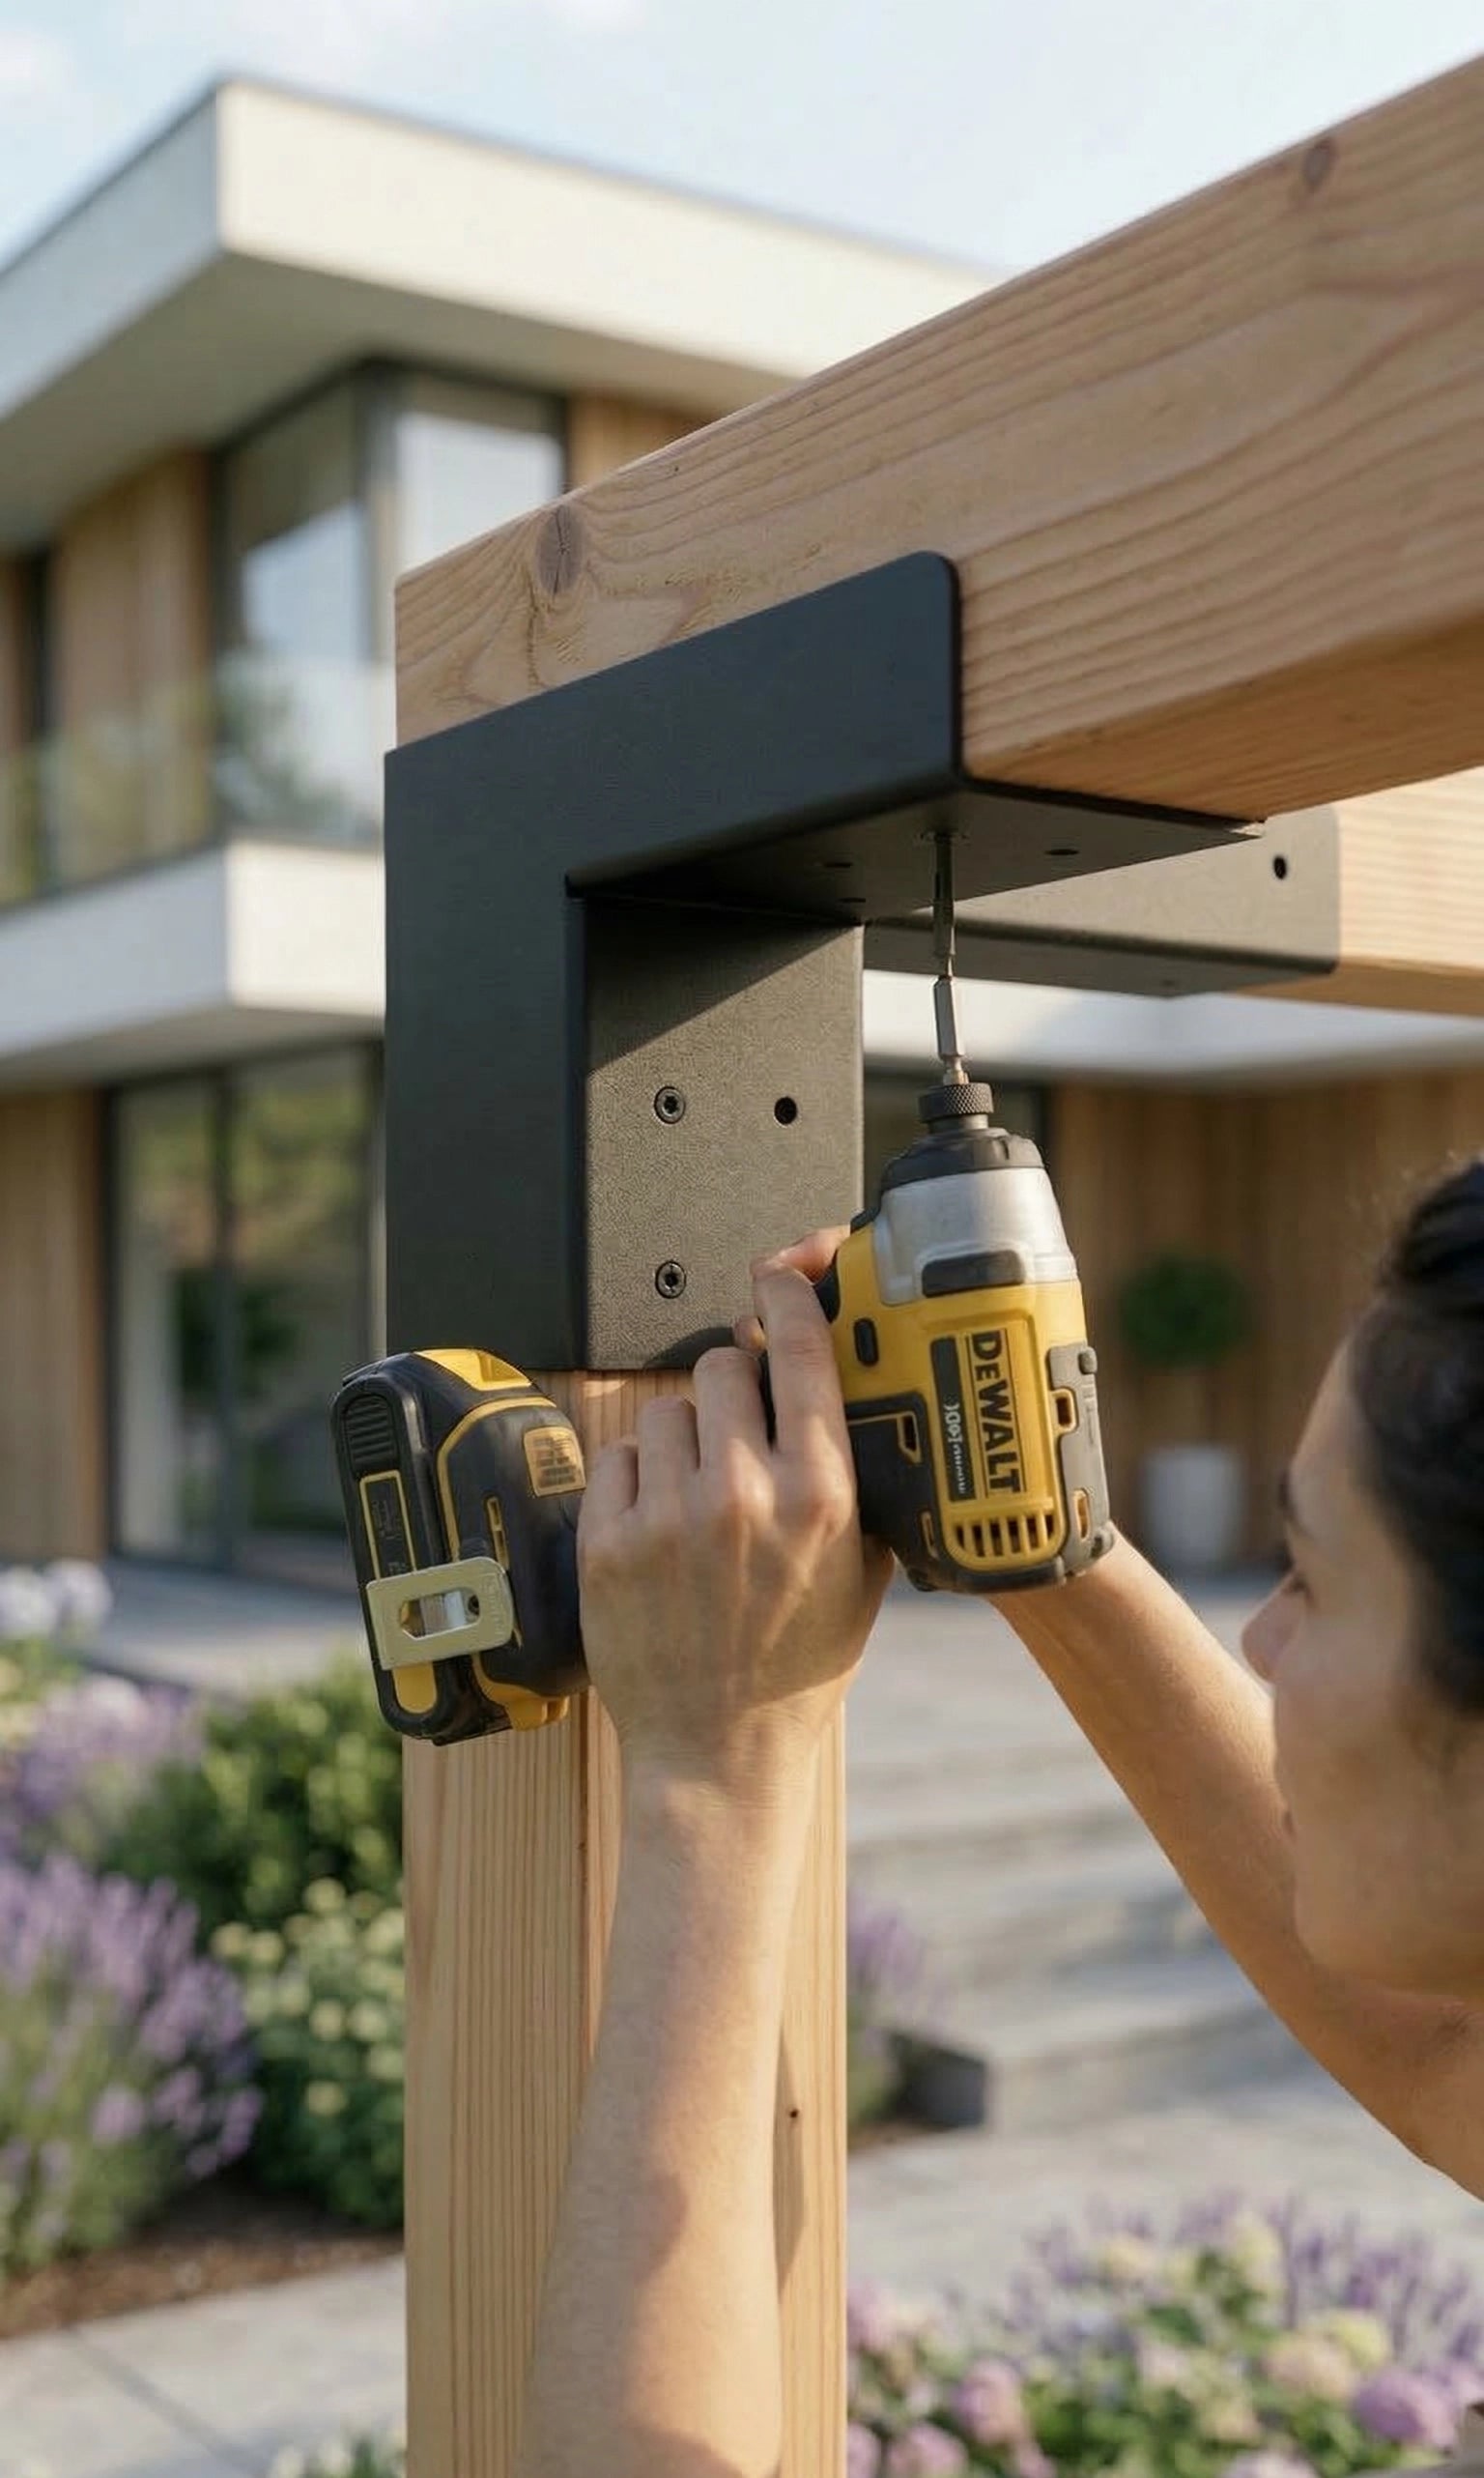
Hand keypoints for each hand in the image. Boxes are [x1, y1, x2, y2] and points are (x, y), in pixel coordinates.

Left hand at [576, 1245, 892, 1797]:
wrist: (720, 1750)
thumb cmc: (797, 1663)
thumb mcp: (864, 1568)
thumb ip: (855, 1474)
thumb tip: (833, 1384)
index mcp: (821, 1494)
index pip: (799, 1351)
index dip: (786, 1297)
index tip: (778, 1277)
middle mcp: (746, 1494)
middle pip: (722, 1367)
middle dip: (730, 1391)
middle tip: (737, 1437)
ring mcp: (670, 1517)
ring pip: (665, 1408)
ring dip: (681, 1438)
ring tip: (698, 1498)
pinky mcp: (608, 1542)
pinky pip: (618, 1457)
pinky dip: (635, 1479)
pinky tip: (659, 1525)